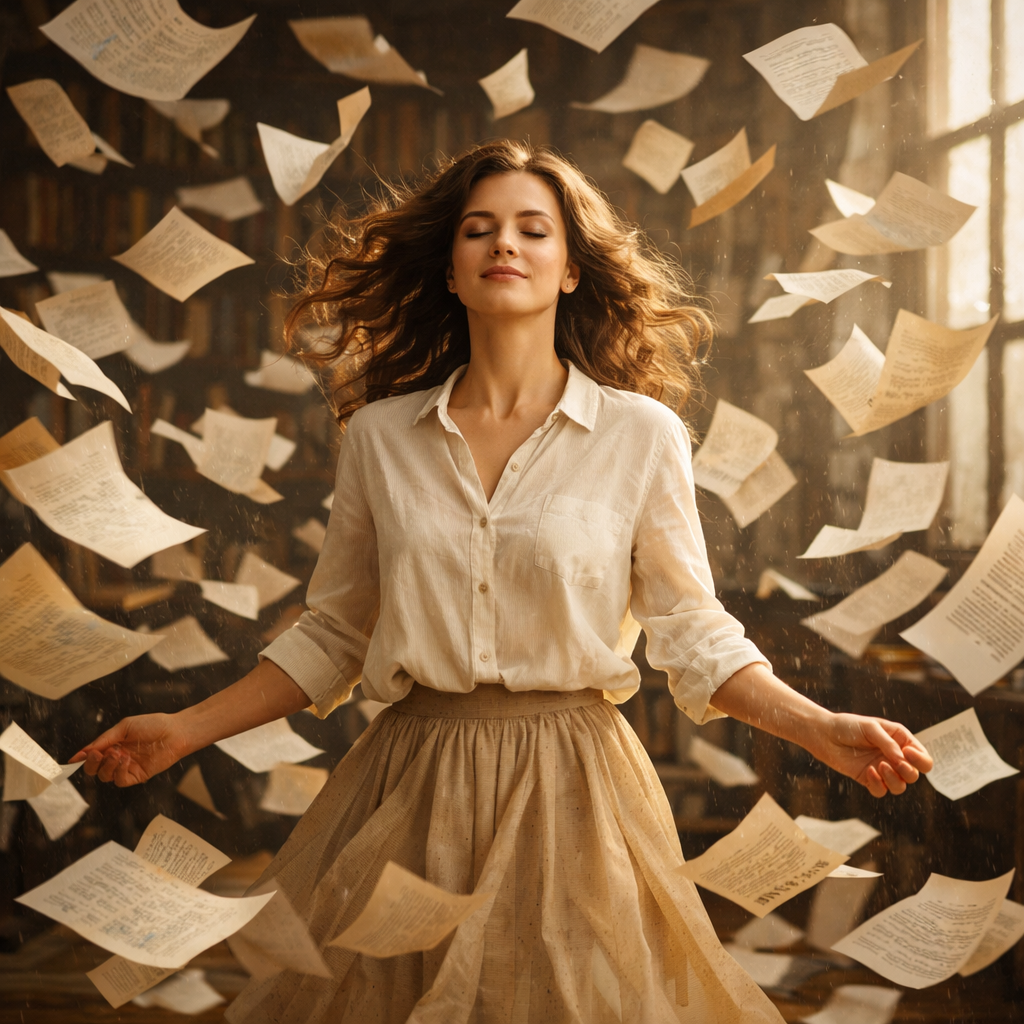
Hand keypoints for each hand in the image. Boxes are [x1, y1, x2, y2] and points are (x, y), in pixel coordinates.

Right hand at [69, 713, 186, 786]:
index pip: (92, 755)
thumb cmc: (153, 725)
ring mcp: (127, 767)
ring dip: (107, 766)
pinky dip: (119, 772)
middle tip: (96, 754)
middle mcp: (118, 757)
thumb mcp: (124, 727)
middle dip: (91, 764)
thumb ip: (104, 740)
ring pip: (105, 776)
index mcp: (113, 744)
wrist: (175, 731)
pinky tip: (126, 760)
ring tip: (118, 754)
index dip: (82, 758)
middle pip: (94, 769)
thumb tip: (82, 752)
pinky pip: (120, 780)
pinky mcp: (137, 776)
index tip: (73, 760)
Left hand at [810, 713, 932, 797]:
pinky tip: (868, 772)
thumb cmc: (848, 726)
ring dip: (894, 780)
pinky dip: (878, 785)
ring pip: (900, 786)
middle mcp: (894, 757)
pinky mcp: (868, 779)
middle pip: (914, 774)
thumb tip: (901, 761)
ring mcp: (882, 769)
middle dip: (909, 771)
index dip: (921, 759)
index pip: (922, 757)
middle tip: (894, 763)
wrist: (824, 734)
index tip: (908, 752)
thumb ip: (888, 744)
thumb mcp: (871, 728)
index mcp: (900, 741)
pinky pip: (881, 791)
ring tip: (879, 766)